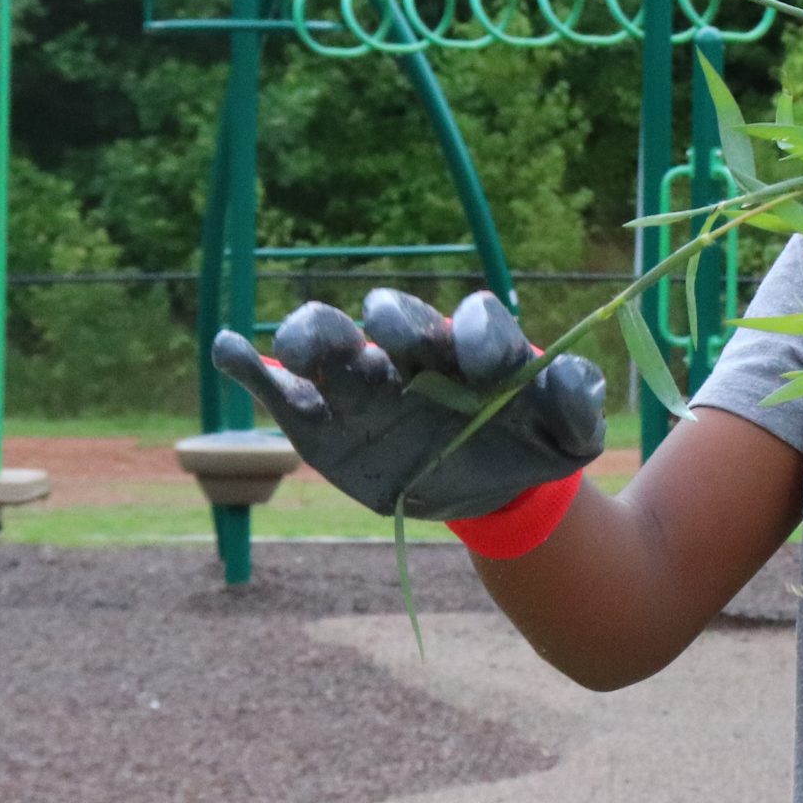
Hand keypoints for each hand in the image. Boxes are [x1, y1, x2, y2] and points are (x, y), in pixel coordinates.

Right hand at [211, 288, 604, 520]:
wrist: (490, 486)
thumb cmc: (530, 442)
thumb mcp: (569, 433)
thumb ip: (575, 404)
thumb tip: (570, 377)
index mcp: (477, 350)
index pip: (475, 321)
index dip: (479, 334)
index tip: (485, 366)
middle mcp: (416, 354)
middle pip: (395, 316)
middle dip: (392, 322)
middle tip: (388, 340)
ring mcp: (365, 384)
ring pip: (332, 342)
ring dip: (315, 339)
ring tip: (302, 352)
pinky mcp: (322, 423)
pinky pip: (279, 389)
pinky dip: (249, 368)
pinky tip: (227, 350)